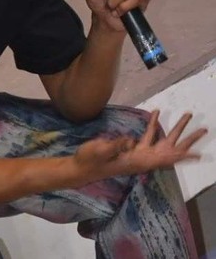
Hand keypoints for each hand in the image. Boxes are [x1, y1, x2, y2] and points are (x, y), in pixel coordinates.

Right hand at [73, 110, 206, 183]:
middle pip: (170, 149)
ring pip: (161, 141)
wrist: (81, 168)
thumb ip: (116, 145)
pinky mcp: (129, 149)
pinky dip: (153, 126)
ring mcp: (136, 154)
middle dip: (186, 140)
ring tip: (186, 116)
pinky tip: (155, 115)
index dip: (182, 157)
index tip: (199, 154)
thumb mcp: (100, 151)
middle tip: (203, 130)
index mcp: (137, 161)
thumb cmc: (90, 160)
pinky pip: (147, 137)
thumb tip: (130, 140)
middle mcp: (142, 159)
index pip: (164, 160)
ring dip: (173, 130)